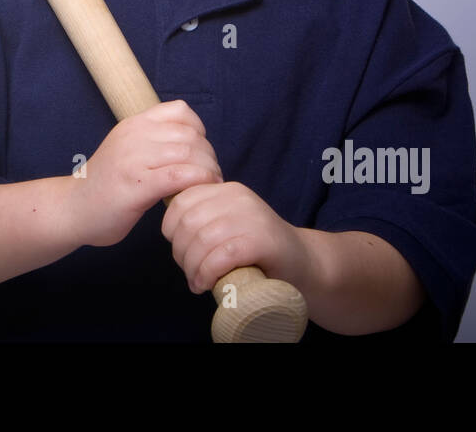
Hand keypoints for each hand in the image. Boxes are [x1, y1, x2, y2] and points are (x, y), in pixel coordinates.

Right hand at [69, 100, 222, 247]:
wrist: (72, 209)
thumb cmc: (106, 185)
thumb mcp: (127, 150)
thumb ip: (153, 142)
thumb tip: (193, 144)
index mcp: (133, 124)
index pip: (179, 111)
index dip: (198, 130)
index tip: (199, 152)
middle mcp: (134, 136)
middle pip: (190, 135)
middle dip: (208, 156)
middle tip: (210, 175)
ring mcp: (134, 160)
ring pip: (189, 153)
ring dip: (208, 171)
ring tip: (209, 185)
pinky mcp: (137, 185)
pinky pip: (180, 175)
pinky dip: (199, 181)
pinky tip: (200, 191)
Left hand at [160, 180, 304, 294]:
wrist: (305, 264)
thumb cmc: (260, 251)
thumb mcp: (229, 224)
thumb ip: (205, 219)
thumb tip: (170, 230)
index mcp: (226, 190)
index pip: (181, 201)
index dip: (171, 229)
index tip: (180, 250)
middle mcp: (238, 197)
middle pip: (188, 222)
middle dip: (180, 252)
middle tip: (190, 272)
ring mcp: (251, 216)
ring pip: (202, 239)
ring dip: (193, 267)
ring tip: (198, 282)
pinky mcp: (262, 240)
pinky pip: (222, 255)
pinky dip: (208, 272)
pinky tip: (207, 284)